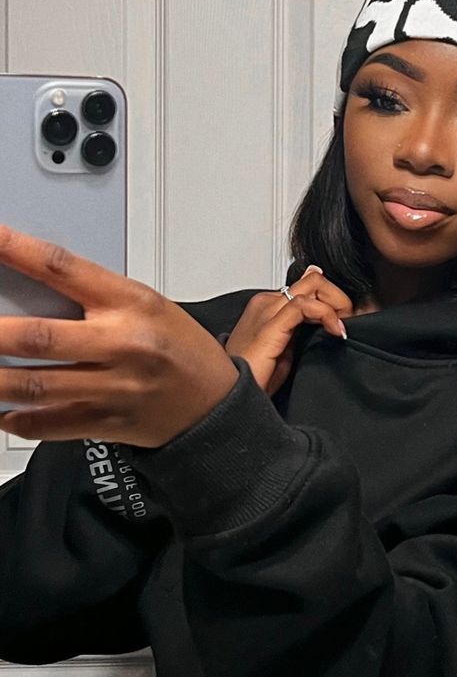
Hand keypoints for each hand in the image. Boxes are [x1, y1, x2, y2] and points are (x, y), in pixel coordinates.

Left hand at [0, 225, 240, 447]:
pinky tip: (3, 411)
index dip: (18, 251)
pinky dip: (18, 420)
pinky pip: (49, 425)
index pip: (64, 269)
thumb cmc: (182, 350)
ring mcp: (113, 388)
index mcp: (132, 304)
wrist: (215, 406)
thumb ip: (96, 299)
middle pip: (41, 336)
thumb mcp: (150, 306)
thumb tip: (35, 291)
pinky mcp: (106, 423)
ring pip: (36, 386)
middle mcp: (121, 344)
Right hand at [225, 266, 353, 396]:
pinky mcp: (270, 325)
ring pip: (312, 284)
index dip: (332, 299)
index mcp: (268, 306)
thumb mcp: (286, 349)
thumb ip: (302, 327)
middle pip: (313, 280)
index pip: (309, 286)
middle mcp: (266, 302)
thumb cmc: (254, 377)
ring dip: (336, 303)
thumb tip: (321, 314)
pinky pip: (304, 305)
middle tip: (347, 322)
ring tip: (341, 327)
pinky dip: (326, 314)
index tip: (343, 321)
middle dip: (338, 297)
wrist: (231, 397)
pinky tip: (334, 331)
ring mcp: (267, 310)